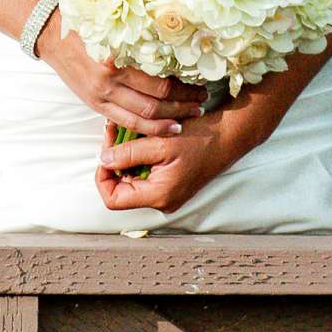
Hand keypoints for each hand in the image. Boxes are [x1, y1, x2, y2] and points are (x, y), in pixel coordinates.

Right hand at [38, 19, 205, 137]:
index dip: (183, 89)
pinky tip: (161, 127)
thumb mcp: (114, 29)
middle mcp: (109, 82)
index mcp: (117, 60)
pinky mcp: (95, 105)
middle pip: (154, 104)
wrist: (51, 34)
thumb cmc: (86, 25)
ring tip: (187, 119)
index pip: (159, 83)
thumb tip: (176, 49)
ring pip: (141, 119)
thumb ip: (139, 43)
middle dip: (181, 107)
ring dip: (167, 121)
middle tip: (201, 105)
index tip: (200, 86)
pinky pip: (124, 123)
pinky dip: (146, 128)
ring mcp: (101, 97)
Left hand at [96, 112, 249, 212]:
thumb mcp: (160, 142)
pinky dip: (138, 156)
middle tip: (113, 132)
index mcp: (158, 196)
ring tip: (124, 130)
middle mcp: (161, 201)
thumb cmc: (199, 139)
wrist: (229, 136)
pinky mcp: (171, 184)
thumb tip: (103, 160)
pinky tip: (140, 137)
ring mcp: (167, 194)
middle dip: (113, 160)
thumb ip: (128, 153)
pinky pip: (145, 174)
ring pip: (132, 179)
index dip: (102, 177)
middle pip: (121, 188)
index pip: (113, 200)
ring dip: (125, 155)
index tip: (106, 151)